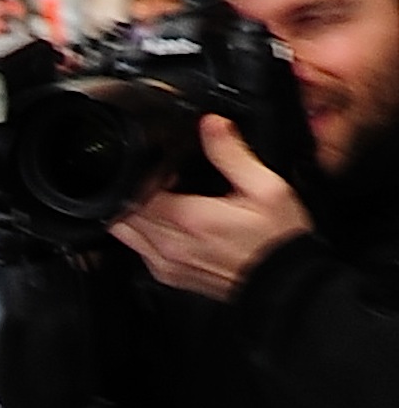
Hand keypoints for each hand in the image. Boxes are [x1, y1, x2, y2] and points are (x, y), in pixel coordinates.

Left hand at [112, 115, 314, 299]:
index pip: (138, 192)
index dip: (146, 175)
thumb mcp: (265, 186)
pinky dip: (142, 233)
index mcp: (190, 219)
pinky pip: (138, 250)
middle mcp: (170, 245)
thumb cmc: (278, 239)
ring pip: (125, 234)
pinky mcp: (168, 275)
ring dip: (133, 213)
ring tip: (161, 200)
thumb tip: (211, 125)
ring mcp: (166, 264)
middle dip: (135, 193)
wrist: (283, 283)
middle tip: (162, 182)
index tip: (166, 168)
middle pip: (126, 213)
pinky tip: (167, 222)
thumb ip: (231, 153)